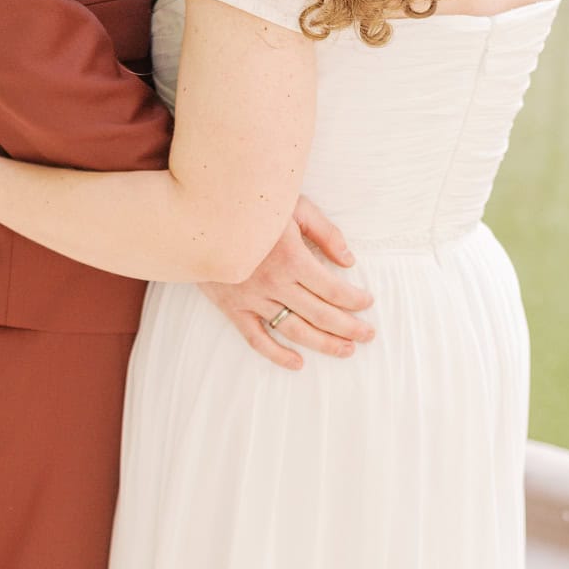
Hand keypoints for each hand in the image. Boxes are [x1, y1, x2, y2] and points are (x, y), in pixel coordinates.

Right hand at [199, 196, 374, 371]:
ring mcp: (252, 299)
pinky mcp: (233, 308)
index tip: (368, 303)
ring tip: (346, 350)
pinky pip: (257, 338)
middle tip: (368, 334)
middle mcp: (274, 283)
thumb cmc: (252, 204)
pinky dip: (277, 355)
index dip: (355, 300)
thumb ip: (324, 232)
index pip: (333, 289)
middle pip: (320, 314)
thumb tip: (349, 261)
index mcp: (292, 258)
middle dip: (349, 327)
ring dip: (323, 344)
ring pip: (294, 330)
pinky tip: (298, 363)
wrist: (199, 213)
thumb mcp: (294, 206)